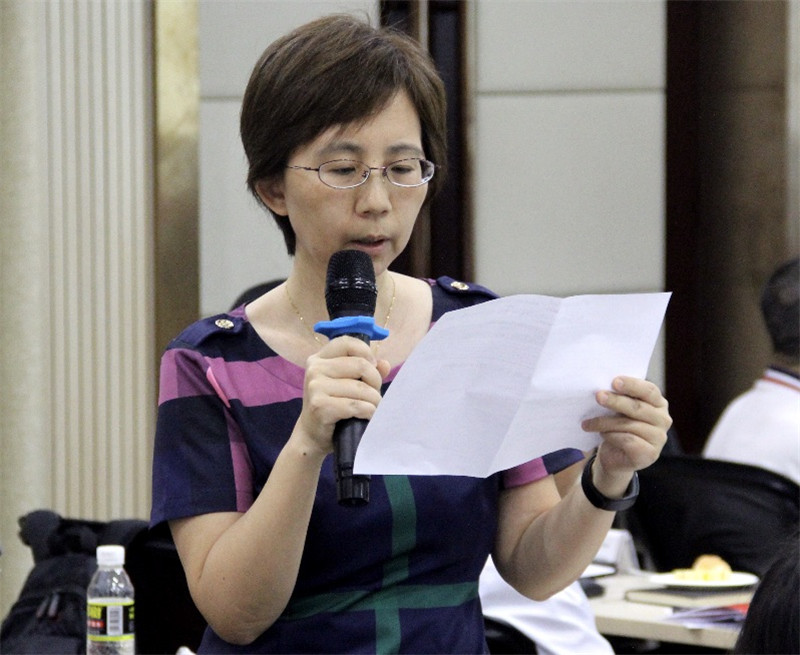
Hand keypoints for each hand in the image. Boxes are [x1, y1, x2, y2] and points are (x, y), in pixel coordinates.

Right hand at [295, 337, 389, 455]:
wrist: (311, 435)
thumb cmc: (332, 406)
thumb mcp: (346, 384)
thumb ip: (366, 370)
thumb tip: (384, 364)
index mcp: (319, 358)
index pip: (347, 342)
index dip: (366, 352)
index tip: (373, 367)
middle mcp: (314, 369)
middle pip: (360, 364)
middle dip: (375, 381)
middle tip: (374, 394)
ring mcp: (315, 387)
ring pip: (361, 388)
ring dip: (374, 400)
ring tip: (373, 408)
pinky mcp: (320, 406)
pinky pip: (356, 405)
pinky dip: (369, 412)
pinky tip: (367, 416)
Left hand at [581, 376, 670, 494]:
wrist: (615, 457)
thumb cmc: (617, 427)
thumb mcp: (619, 410)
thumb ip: (618, 397)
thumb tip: (602, 388)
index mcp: (658, 403)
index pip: (649, 390)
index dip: (632, 385)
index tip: (614, 382)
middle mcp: (663, 419)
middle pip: (638, 407)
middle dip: (616, 401)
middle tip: (598, 396)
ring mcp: (659, 438)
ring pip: (629, 425)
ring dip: (605, 422)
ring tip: (588, 423)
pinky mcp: (650, 454)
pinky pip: (628, 441)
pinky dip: (611, 436)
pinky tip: (601, 435)